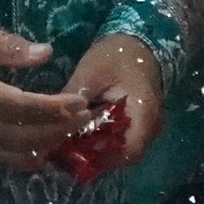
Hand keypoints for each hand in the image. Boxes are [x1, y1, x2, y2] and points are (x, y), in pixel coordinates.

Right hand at [0, 19, 76, 171]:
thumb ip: (6, 46)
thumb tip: (46, 53)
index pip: (23, 107)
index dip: (56, 108)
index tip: (81, 102)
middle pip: (24, 137)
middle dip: (59, 130)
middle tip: (85, 118)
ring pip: (14, 156)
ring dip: (47, 147)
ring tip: (69, 132)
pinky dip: (25, 157)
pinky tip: (43, 145)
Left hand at [59, 33, 164, 169]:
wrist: (136, 42)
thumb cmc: (116, 55)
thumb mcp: (91, 73)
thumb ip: (74, 97)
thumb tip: (52, 121)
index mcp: (145, 114)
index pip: (128, 152)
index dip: (101, 160)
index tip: (73, 158)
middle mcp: (152, 126)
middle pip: (124, 156)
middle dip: (94, 158)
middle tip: (65, 156)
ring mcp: (148, 127)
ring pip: (122, 151)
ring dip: (98, 152)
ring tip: (70, 149)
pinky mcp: (139, 124)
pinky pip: (122, 141)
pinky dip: (103, 143)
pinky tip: (82, 138)